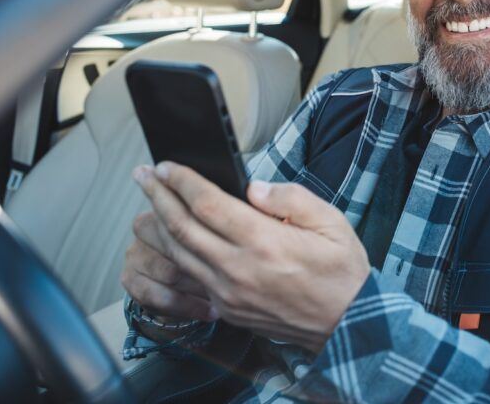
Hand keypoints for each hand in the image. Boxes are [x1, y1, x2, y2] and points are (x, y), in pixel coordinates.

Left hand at [132, 162, 370, 352]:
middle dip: (158, 196)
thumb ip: (291, 198)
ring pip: (178, 254)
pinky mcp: (227, 310)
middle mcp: (239, 268)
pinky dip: (173, 255)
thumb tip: (253, 187)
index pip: (207, 204)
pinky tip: (169, 240)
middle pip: (181, 227)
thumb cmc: (340, 271)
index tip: (166, 165)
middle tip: (143, 175)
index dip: (182, 181)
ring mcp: (228, 293)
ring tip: (148, 202)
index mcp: (265, 241)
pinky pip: (190, 278)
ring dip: (157, 224)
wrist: (346, 323)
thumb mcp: (331, 222)